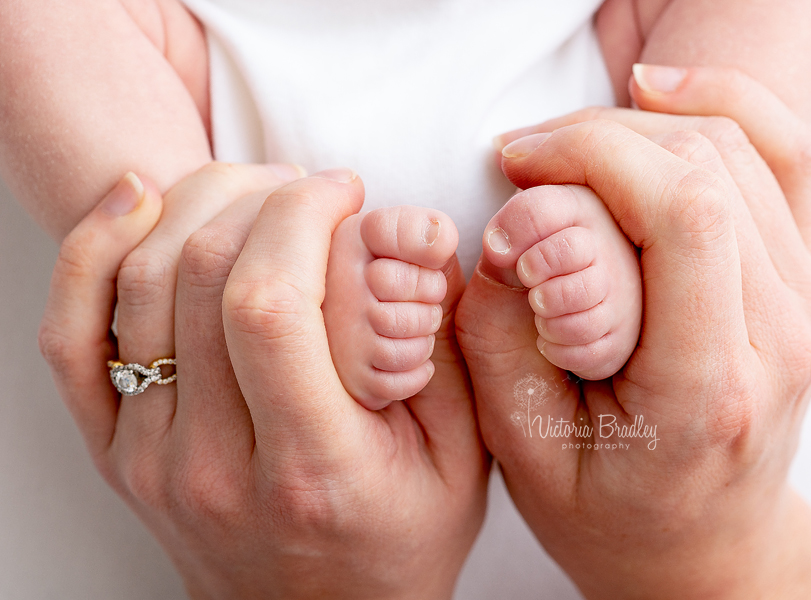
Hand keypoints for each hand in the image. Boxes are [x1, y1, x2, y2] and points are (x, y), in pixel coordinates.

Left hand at [39, 164, 487, 598]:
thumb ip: (443, 348)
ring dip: (196, 207)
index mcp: (311, 469)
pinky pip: (71, 333)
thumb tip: (419, 239)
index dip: (303, 218)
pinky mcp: (115, 449)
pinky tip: (139, 203)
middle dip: (259, 198)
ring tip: (256, 196)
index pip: (271, 307)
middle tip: (309, 189)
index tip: (344, 192)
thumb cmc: (396, 540)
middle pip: (202, 278)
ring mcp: (150, 458)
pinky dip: (91, 251)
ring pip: (139, 284)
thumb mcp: (460, 455)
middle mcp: (212, 466)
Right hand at [458, 67, 810, 597]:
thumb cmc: (611, 513)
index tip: (519, 162)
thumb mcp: (523, 447)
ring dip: (642, 124)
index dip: (593, 155)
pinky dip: (722, 107)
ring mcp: (808, 303)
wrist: (702, 549)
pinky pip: (783, 154)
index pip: (683, 215)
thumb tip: (508, 227)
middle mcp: (782, 337)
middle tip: (525, 160)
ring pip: (743, 146)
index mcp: (709, 389)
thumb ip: (501, 335)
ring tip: (567, 149)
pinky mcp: (805, 279)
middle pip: (707, 166)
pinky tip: (658, 98)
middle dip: (599, 136)